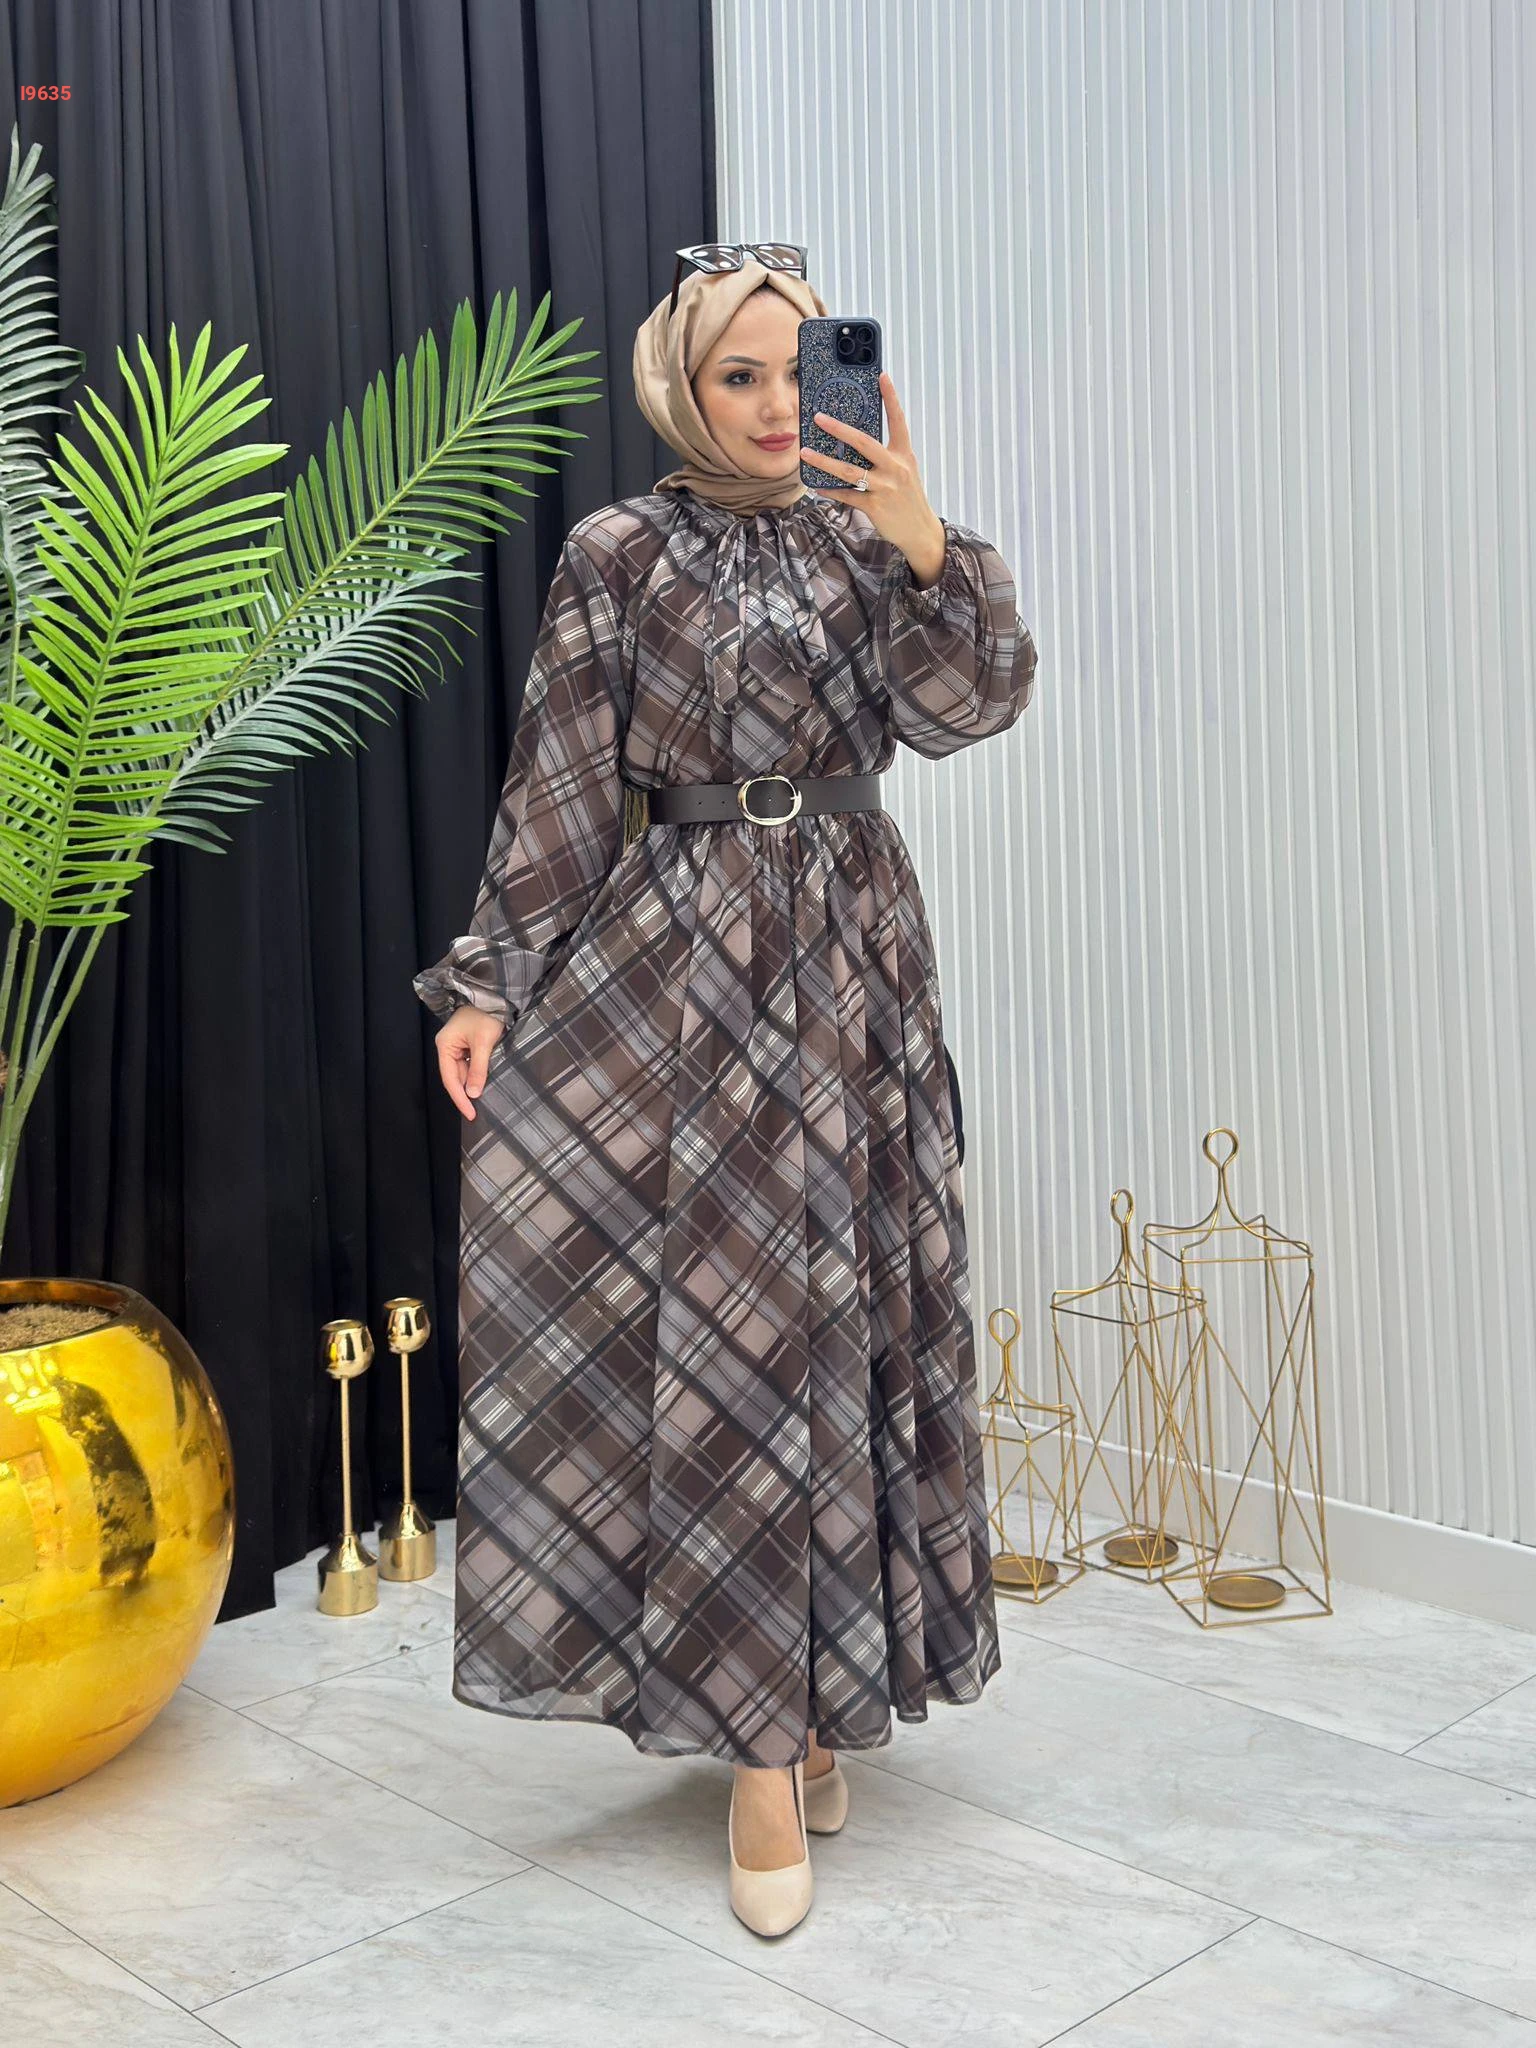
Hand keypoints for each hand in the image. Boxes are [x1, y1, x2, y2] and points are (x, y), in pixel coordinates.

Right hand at [435, 1002, 505, 1120]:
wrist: (496, 994)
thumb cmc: (487, 1015)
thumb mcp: (484, 1043)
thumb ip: (478, 1069)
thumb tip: (473, 1094)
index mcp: (445, 1045)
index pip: (450, 1079)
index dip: (459, 1098)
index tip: (470, 1114)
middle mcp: (447, 1046)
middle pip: (455, 1076)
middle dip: (466, 1093)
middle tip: (477, 1111)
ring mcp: (457, 1045)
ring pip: (463, 1071)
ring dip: (473, 1083)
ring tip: (483, 1100)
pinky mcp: (467, 1043)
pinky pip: (470, 1063)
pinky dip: (477, 1073)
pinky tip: (485, 1082)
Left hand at [799, 369, 945, 584]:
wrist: (920, 531)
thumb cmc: (908, 498)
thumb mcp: (904, 471)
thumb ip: (886, 456)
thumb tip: (856, 442)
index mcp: (904, 455)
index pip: (898, 421)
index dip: (891, 397)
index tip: (881, 376)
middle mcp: (896, 468)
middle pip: (864, 442)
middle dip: (839, 429)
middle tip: (819, 418)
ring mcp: (885, 488)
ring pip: (849, 471)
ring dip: (824, 461)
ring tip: (805, 453)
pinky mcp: (875, 507)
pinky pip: (847, 495)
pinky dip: (830, 490)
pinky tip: (817, 486)